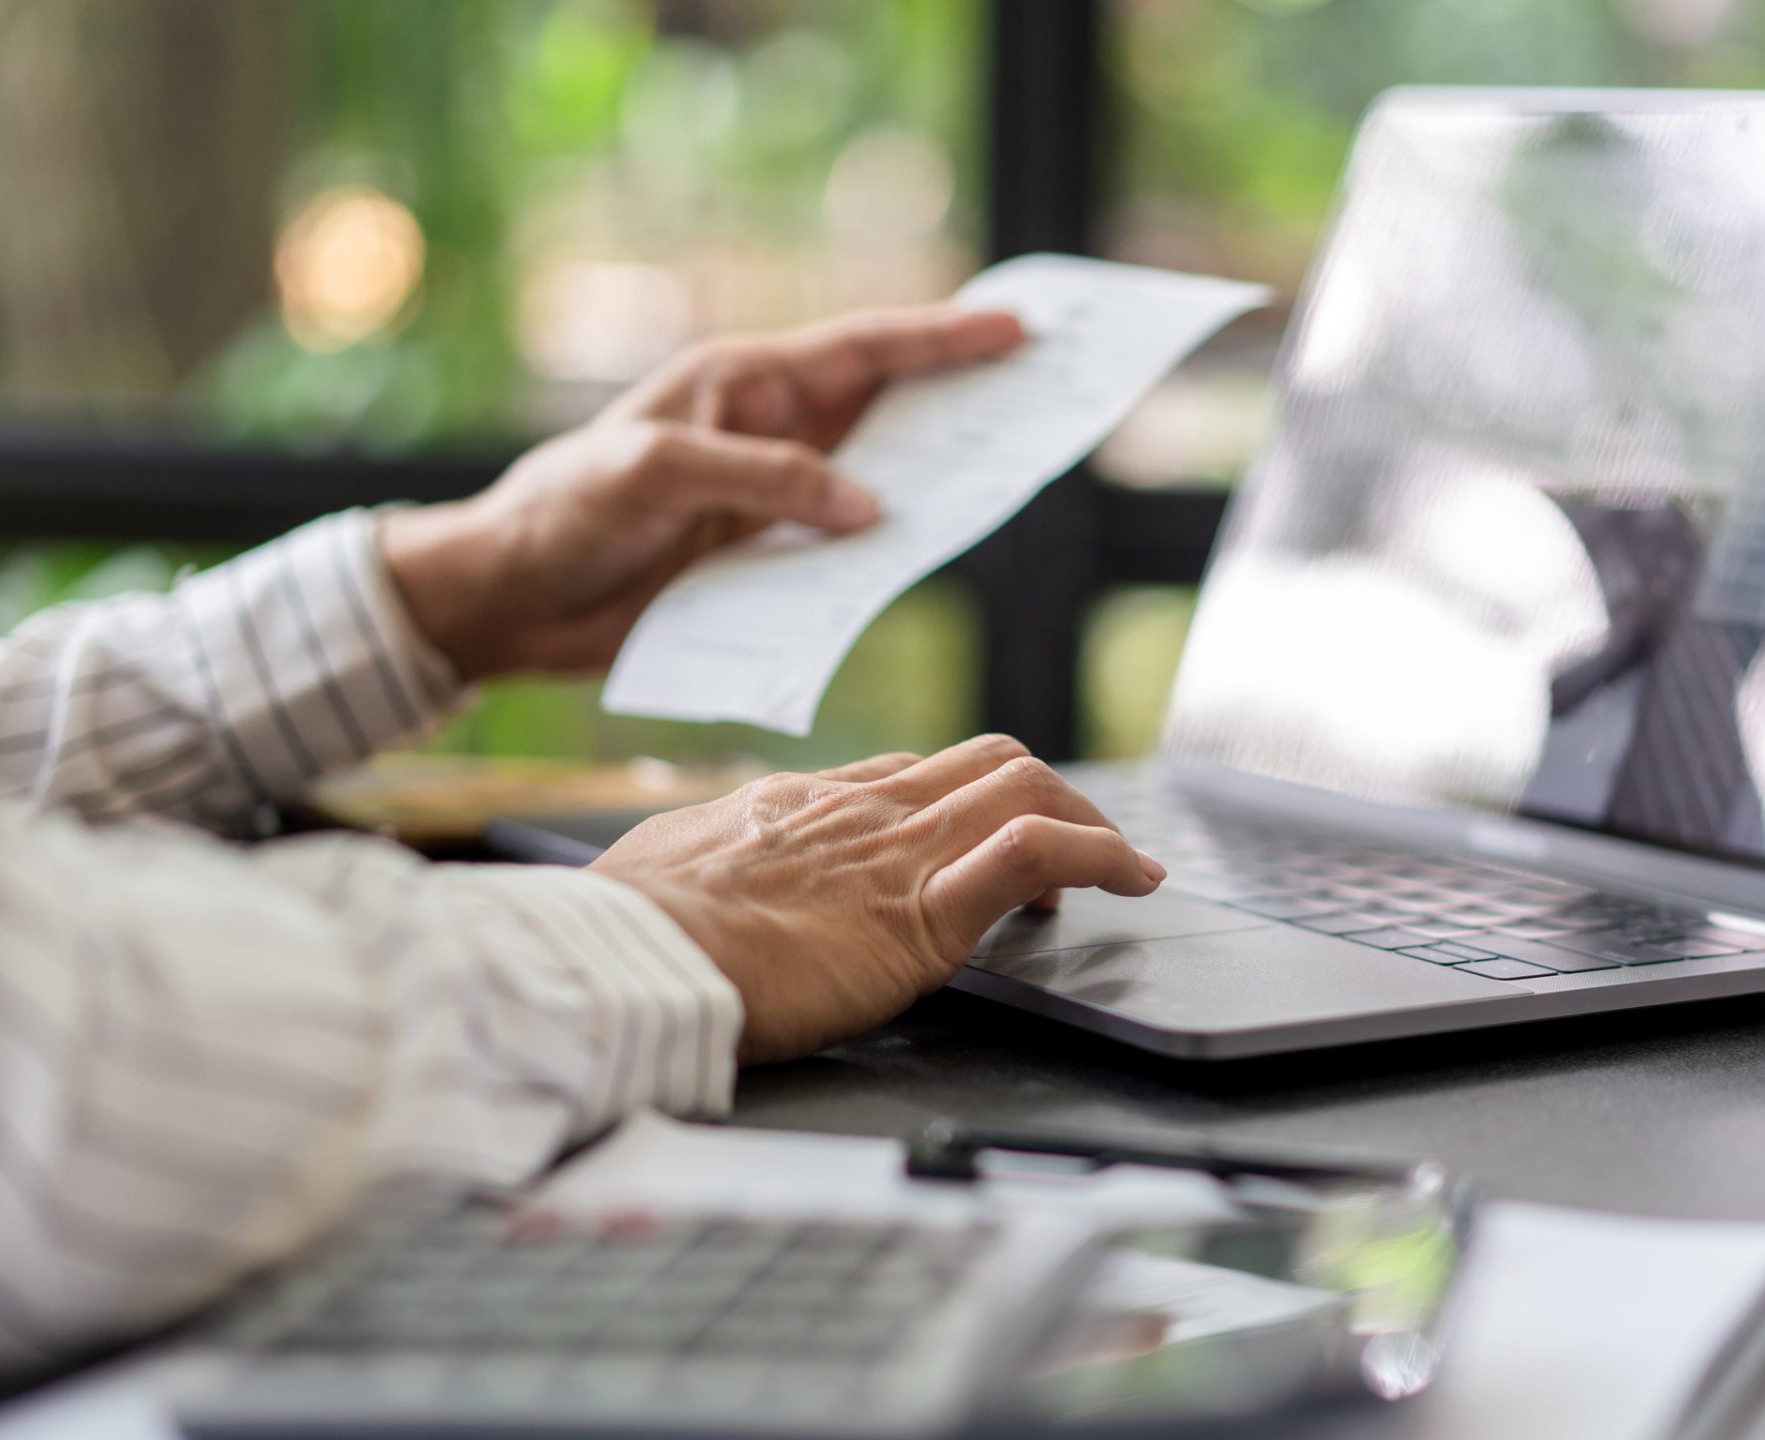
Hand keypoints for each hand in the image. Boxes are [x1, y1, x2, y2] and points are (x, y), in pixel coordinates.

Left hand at [380, 306, 1024, 679]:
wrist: (511, 596)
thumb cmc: (565, 510)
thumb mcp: (657, 476)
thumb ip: (764, 480)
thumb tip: (867, 508)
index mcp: (742, 384)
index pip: (861, 352)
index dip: (941, 339)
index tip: (1014, 327)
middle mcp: (768, 433)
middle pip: (888, 407)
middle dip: (964, 395)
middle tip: (1047, 387)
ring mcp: (771, 498)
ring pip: (878, 479)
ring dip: (938, 476)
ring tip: (1013, 472)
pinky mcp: (763, 560)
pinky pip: (846, 552)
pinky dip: (893, 551)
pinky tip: (937, 553)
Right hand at [587, 735, 1165, 1063]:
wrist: (632, 956)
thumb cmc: (630, 931)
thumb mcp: (662, 872)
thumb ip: (698, 868)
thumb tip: (684, 883)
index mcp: (799, 805)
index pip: (909, 777)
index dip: (962, 803)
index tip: (982, 838)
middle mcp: (861, 810)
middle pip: (983, 762)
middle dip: (1045, 794)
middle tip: (1077, 847)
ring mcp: (898, 852)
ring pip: (1023, 786)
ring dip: (1088, 820)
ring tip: (1126, 866)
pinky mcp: (924, 910)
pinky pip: (1035, 851)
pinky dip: (1100, 855)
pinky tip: (1134, 879)